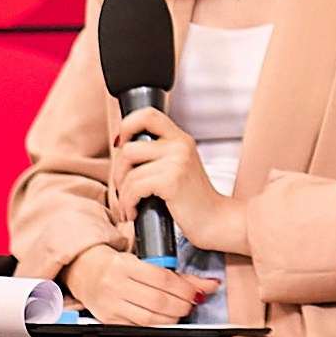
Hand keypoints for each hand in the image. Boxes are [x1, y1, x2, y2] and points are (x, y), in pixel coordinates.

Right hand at [60, 246, 212, 326]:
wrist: (84, 270)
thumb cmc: (117, 264)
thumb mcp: (145, 261)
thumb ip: (178, 275)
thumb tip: (210, 285)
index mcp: (125, 265)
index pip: (162, 279)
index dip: (185, 289)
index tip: (196, 292)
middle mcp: (116, 286)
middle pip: (158, 301)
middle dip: (181, 305)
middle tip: (191, 303)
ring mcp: (111, 305)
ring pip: (149, 318)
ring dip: (172, 318)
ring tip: (180, 312)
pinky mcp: (109, 320)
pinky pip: (138, 328)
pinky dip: (157, 326)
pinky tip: (164, 320)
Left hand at [112, 107, 245, 253]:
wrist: (217, 221)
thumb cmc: (194, 201)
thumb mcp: (179, 168)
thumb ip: (158, 155)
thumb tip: (123, 149)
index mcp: (181, 139)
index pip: (148, 115)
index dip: (127, 125)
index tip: (121, 145)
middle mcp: (180, 145)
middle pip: (128, 148)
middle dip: (118, 174)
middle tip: (123, 191)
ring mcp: (177, 161)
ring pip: (128, 171)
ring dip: (122, 194)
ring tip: (129, 206)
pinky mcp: (172, 180)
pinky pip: (134, 187)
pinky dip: (128, 203)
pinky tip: (134, 212)